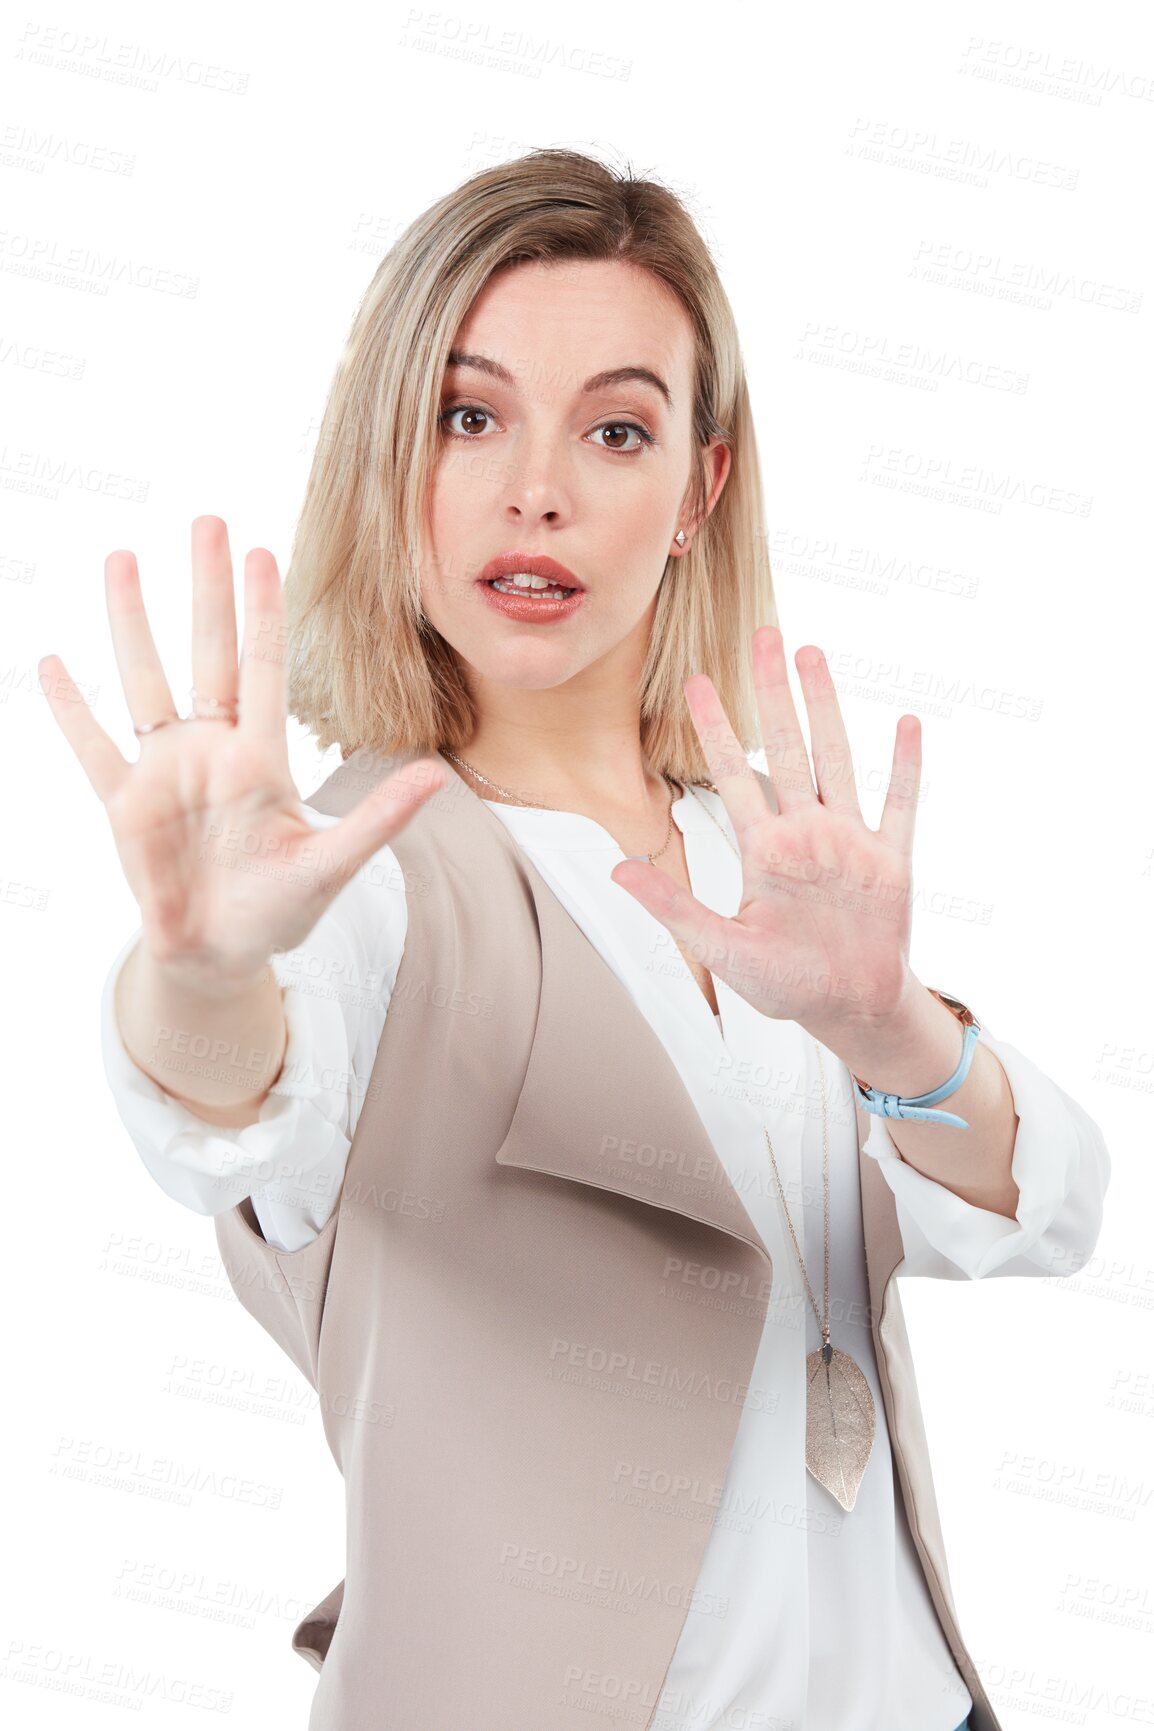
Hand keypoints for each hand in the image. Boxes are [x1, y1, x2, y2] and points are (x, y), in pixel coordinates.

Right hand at [40, 515, 446, 995]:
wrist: (223, 953)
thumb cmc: (280, 908)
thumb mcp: (332, 864)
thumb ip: (379, 818)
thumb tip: (438, 776)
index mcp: (261, 758)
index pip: (263, 668)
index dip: (262, 611)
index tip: (261, 550)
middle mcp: (212, 750)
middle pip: (208, 652)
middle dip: (207, 589)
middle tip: (207, 520)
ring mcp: (165, 772)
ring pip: (145, 680)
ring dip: (132, 622)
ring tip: (122, 558)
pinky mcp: (125, 805)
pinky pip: (94, 747)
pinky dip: (73, 709)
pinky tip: (52, 662)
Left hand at [610, 625, 920, 1042]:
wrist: (848, 1009)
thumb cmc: (785, 983)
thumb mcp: (722, 949)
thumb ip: (673, 908)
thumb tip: (615, 872)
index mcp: (763, 850)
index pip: (731, 774)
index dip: (713, 728)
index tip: (695, 680)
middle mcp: (804, 833)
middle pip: (785, 746)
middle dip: (772, 692)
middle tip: (763, 634)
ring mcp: (848, 841)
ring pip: (836, 758)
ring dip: (826, 707)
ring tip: (812, 654)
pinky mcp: (890, 862)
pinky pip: (899, 805)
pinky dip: (904, 767)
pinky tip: (906, 722)